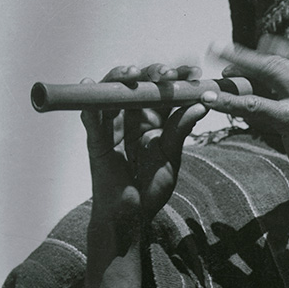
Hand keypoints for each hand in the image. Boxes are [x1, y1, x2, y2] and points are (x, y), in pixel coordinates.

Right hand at [81, 62, 205, 232]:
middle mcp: (130, 116)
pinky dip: (88, 102)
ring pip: (110, 93)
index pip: (162, 89)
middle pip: (137, 85)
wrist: (133, 215)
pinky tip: (88, 85)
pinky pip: (90, 118)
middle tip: (167, 74)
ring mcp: (111, 126)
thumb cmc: (151, 186)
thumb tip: (200, 103)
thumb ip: (181, 129)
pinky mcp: (95, 140)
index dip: (175, 77)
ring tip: (133, 73)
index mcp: (152, 118)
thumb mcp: (171, 155)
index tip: (193, 72)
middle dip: (152, 73)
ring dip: (119, 79)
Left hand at [204, 36, 288, 205]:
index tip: (253, 47)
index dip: (271, 49)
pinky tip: (212, 99)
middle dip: (246, 53)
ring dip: (237, 65)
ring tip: (215, 63)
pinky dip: (231, 101)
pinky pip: (256, 105)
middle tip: (221, 49)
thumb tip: (270, 102)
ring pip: (267, 73)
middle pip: (277, 60)